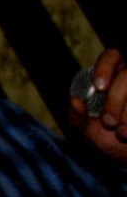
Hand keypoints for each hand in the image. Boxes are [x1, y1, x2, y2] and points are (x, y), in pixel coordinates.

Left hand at [68, 47, 125, 164]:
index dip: (105, 67)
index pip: (112, 56)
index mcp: (112, 77)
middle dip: (115, 100)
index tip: (100, 87)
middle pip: (126, 75)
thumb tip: (74, 101)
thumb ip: (77, 118)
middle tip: (108, 122)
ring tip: (122, 133)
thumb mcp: (89, 131)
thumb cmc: (110, 139)